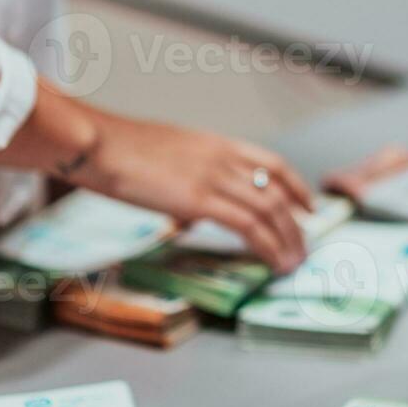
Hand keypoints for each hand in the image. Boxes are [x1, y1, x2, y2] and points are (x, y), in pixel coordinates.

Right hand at [73, 113, 313, 272]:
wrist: (99, 144)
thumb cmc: (119, 150)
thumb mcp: (167, 155)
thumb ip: (189, 174)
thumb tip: (191, 204)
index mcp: (216, 144)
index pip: (271, 163)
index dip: (296, 186)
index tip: (308, 206)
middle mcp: (223, 158)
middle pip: (274, 192)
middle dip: (295, 224)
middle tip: (302, 248)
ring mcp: (213, 178)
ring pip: (268, 211)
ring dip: (286, 240)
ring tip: (292, 263)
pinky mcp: (200, 200)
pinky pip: (247, 226)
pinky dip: (267, 246)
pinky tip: (272, 261)